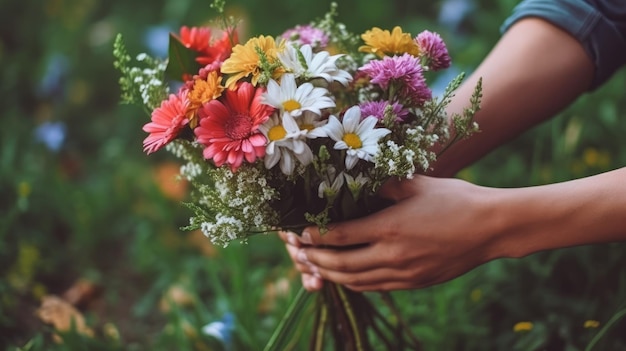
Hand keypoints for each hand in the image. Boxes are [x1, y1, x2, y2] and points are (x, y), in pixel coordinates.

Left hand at [279, 175, 500, 291]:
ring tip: (316, 267)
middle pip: (342, 265)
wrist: (491, 228)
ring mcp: (404, 274)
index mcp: (390, 227)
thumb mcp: (416, 184)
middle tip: (300, 254)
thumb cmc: (455, 199)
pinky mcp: (415, 283)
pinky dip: (355, 284)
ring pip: (357, 281)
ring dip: (332, 275)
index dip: (317, 237)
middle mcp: (393, 255)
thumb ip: (382, 184)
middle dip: (316, 260)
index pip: (341, 236)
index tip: (301, 234)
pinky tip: (347, 277)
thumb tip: (355, 181)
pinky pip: (376, 287)